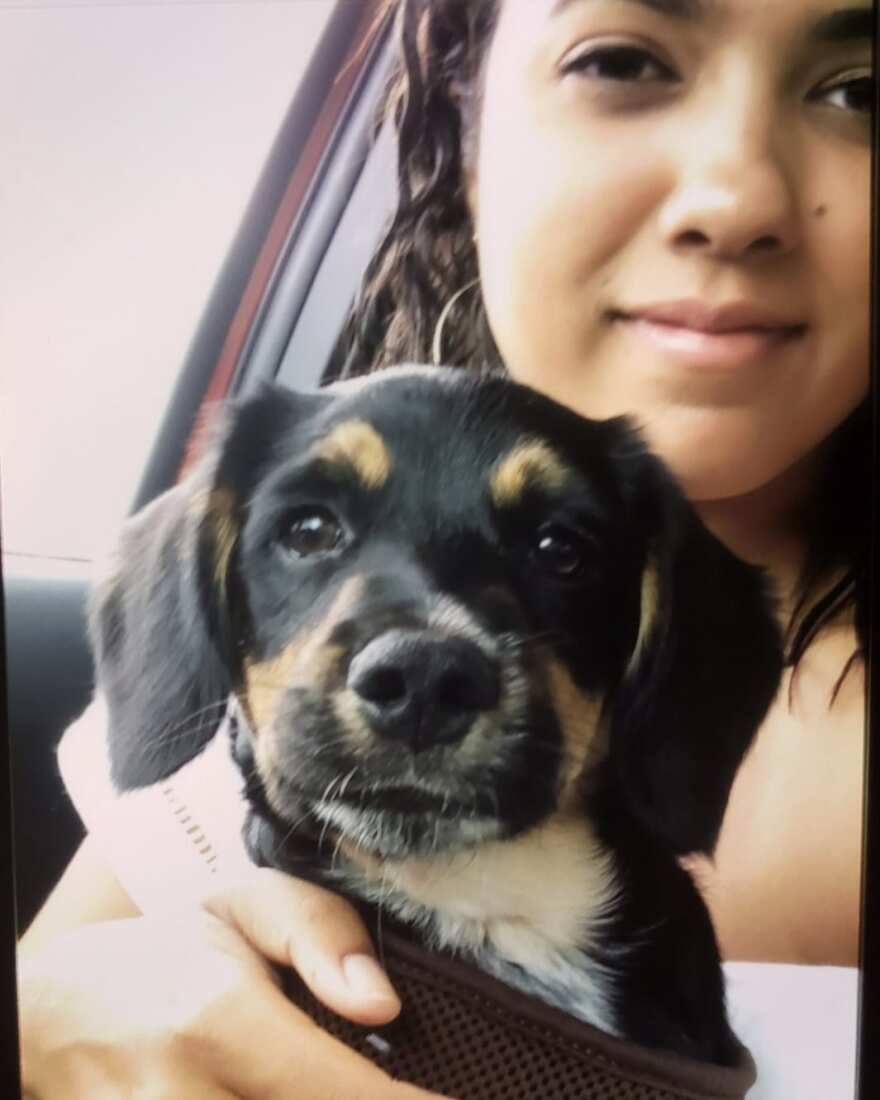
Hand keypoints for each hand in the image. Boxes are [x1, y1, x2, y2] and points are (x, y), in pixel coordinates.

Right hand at [19, 867, 450, 1098]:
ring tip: (359, 1087)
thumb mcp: (241, 909)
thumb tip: (384, 1004)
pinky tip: (301, 1099)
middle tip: (419, 1091)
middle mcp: (183, 1097)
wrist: (52, 1013)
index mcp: (219, 1021)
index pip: (343, 1094)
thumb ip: (319, 933)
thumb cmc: (163, 956)